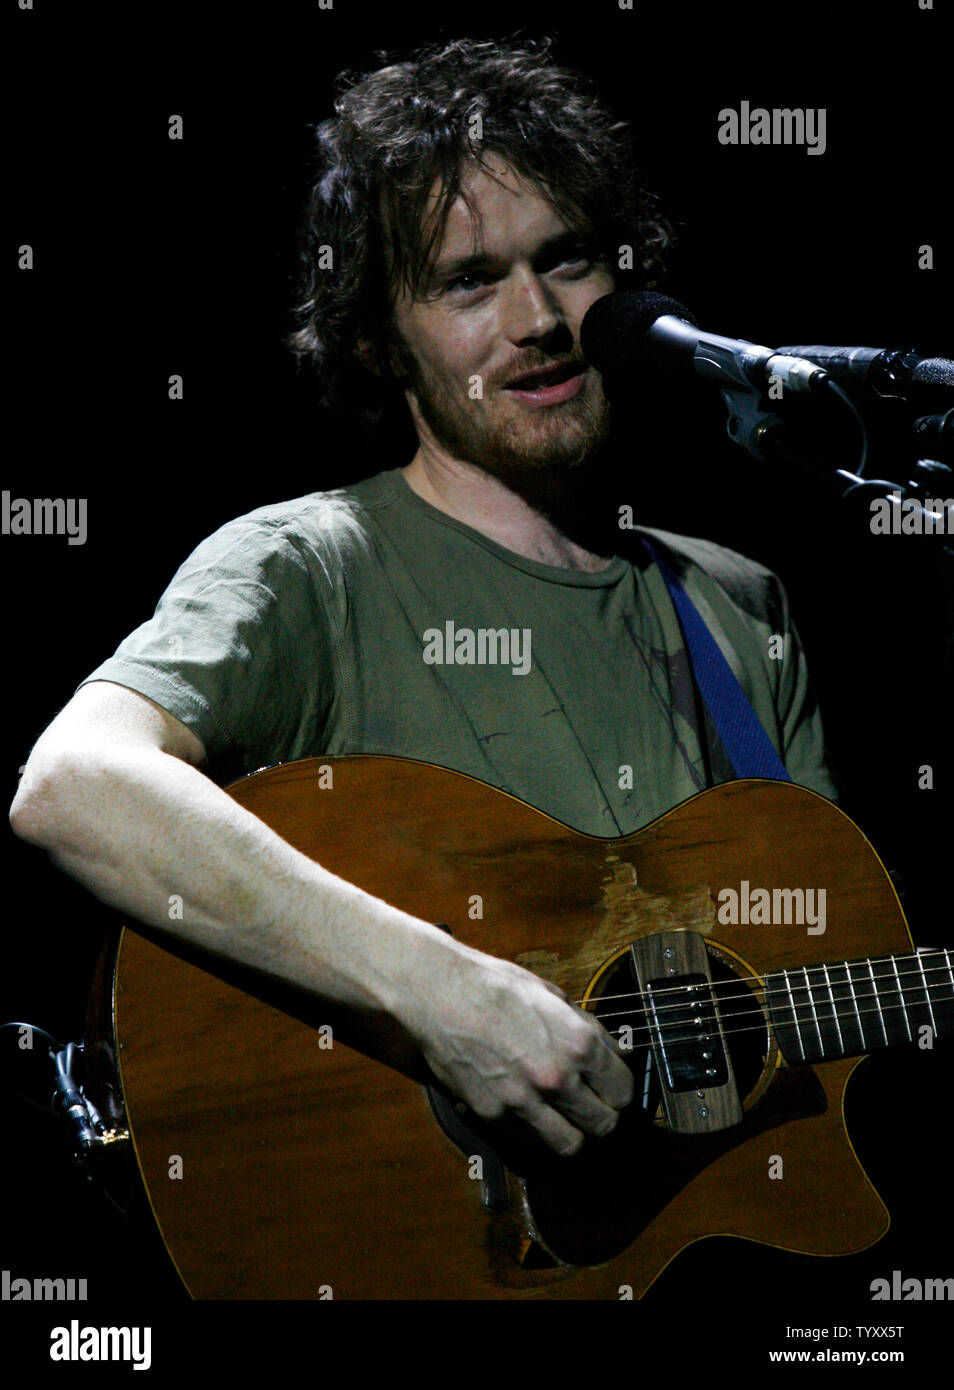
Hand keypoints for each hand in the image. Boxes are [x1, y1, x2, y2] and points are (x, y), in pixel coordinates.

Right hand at [402, 940, 633, 1156]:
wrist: (439, 993)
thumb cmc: (493, 986)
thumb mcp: (553, 995)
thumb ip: (586, 1028)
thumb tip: (614, 1052)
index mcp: (578, 1043)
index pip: (624, 1090)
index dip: (620, 1089)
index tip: (612, 1087)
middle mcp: (557, 1078)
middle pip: (604, 1124)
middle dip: (603, 1115)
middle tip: (593, 1104)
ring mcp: (524, 1102)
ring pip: (571, 1144)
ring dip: (574, 1133)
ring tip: (566, 1117)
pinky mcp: (494, 1115)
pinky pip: (530, 1140)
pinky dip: (536, 1131)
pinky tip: (532, 1110)